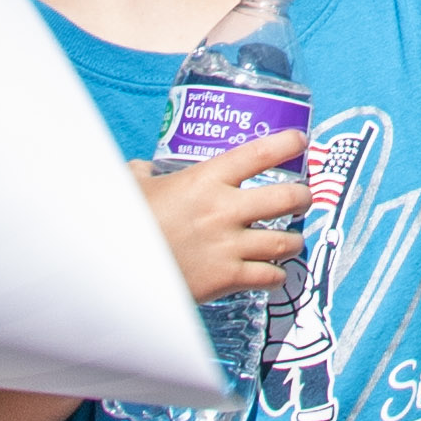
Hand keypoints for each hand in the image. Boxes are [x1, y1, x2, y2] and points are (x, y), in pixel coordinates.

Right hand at [140, 136, 311, 299]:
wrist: (117, 271)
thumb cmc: (124, 224)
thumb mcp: (132, 187)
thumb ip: (143, 174)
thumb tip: (141, 170)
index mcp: (205, 179)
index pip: (260, 152)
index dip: (288, 144)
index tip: (299, 142)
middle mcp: (224, 209)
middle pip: (288, 197)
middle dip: (303, 197)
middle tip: (302, 198)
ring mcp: (229, 245)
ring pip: (286, 241)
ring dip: (293, 240)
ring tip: (290, 240)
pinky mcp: (227, 278)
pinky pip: (270, 277)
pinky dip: (276, 276)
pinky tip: (271, 273)